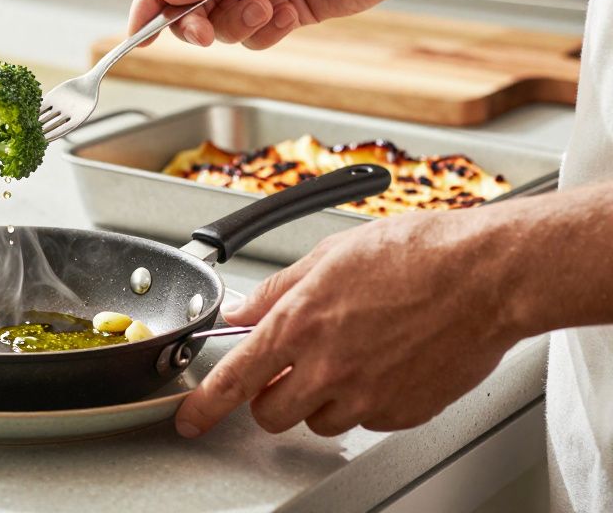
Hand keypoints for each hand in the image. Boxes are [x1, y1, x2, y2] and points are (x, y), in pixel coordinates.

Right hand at [129, 0, 423, 48]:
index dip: (149, 1)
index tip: (137, 33)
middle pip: (189, 3)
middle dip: (196, 22)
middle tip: (204, 35)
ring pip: (222, 23)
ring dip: (241, 23)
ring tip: (270, 7)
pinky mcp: (281, 8)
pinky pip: (255, 35)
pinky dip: (268, 30)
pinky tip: (289, 14)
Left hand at [174, 207, 528, 437]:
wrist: (486, 276)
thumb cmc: (417, 254)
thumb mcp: (328, 255)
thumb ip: (278, 289)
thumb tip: (244, 309)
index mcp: (299, 323)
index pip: (233, 379)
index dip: (203, 406)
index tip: (189, 419)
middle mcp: (327, 367)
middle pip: (270, 413)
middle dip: (270, 396)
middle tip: (287, 371)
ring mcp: (366, 395)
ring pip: (317, 421)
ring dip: (318, 400)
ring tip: (346, 358)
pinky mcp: (402, 412)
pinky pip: (364, 420)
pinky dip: (364, 401)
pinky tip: (381, 364)